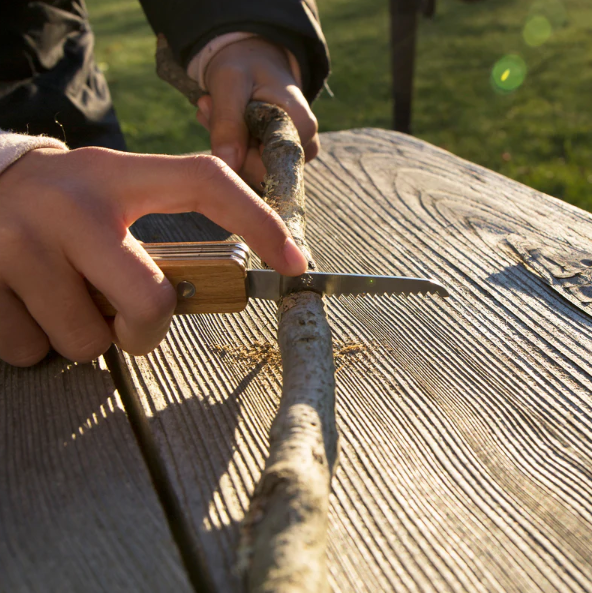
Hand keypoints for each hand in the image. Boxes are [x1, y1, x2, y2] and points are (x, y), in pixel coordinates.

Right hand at [0, 147, 306, 366]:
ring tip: (61, 294)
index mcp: (118, 176)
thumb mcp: (110, 195)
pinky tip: (23, 301)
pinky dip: (36, 341)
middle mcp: (71, 204)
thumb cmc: (61, 202)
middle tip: (125, 318)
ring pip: (86, 341)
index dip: (258, 221)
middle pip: (149, 303)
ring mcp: (19, 242)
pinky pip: (31, 350)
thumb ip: (156, 236)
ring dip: (84, 334)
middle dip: (144, 330)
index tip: (295, 262)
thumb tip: (207, 291)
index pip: (205, 183)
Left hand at [195, 37, 319, 186]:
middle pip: (258, 173)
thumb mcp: (229, 83)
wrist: (254, 60)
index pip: (266, 167)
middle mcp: (305, 147)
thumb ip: (227, 123)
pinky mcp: (281, 161)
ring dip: (226, 145)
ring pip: (251, 172)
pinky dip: (231, 149)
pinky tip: (224, 122)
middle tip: (208, 106)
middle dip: (228, 145)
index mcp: (301, 126)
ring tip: (215, 109)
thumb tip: (228, 166)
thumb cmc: (245, 65)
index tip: (217, 113)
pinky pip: (250, 168)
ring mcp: (294, 157)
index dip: (236, 152)